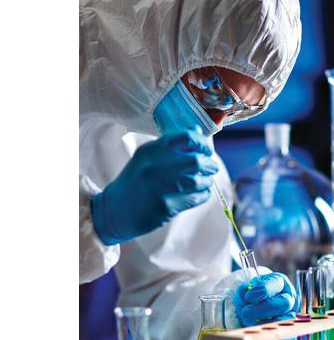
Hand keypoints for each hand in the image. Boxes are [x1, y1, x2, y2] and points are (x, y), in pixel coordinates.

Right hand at [91, 130, 217, 244]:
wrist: (116, 210)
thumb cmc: (136, 181)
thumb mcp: (147, 157)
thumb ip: (171, 145)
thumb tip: (196, 129)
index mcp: (152, 150)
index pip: (186, 137)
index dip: (203, 143)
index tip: (207, 150)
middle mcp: (155, 166)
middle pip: (196, 161)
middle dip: (209, 165)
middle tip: (211, 168)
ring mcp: (160, 187)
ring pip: (198, 181)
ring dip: (207, 182)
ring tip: (205, 182)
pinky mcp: (166, 206)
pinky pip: (195, 198)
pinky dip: (203, 195)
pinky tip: (200, 194)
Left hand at [233, 272, 297, 339]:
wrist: (252, 308)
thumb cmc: (250, 297)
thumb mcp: (244, 292)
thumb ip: (242, 291)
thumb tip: (244, 289)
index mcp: (278, 282)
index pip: (276, 283)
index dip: (263, 290)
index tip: (249, 296)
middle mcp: (288, 296)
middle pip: (284, 302)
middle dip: (264, 308)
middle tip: (246, 312)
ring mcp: (291, 313)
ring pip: (287, 319)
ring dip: (268, 323)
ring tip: (251, 324)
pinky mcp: (289, 328)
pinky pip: (289, 336)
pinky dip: (277, 338)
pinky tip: (264, 335)